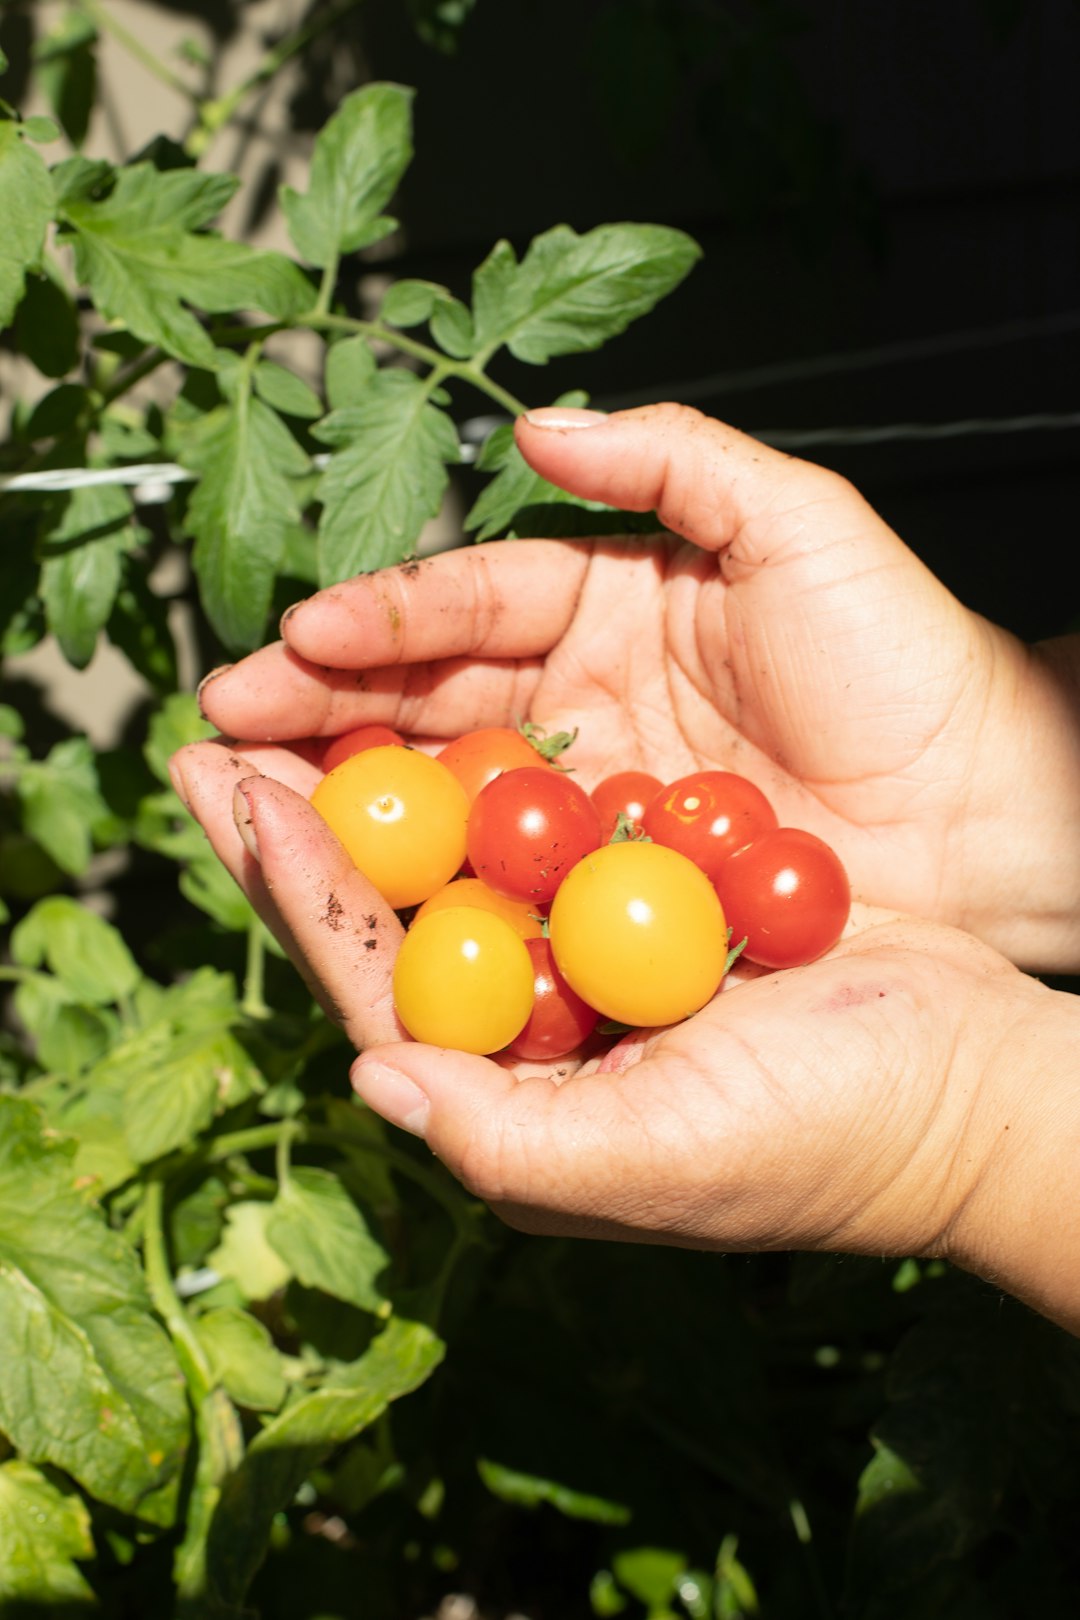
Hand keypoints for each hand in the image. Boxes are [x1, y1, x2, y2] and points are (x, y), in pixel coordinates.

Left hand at [164, 737, 1079, 1335]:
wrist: (966, 1079)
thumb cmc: (826, 1140)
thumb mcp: (654, 1160)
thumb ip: (501, 1138)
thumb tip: (371, 1079)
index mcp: (509, 1089)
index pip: (368, 976)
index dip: (293, 884)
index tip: (230, 788)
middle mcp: (532, 1020)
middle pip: (386, 905)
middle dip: (298, 819)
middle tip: (213, 736)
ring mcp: (588, 951)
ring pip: (455, 850)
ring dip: (378, 777)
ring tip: (300, 699)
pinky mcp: (649, 896)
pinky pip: (548, 819)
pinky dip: (491, 764)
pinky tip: (444, 708)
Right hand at [196, 404, 1079, 970]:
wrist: (985, 807)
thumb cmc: (906, 657)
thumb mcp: (798, 522)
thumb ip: (671, 457)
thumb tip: (532, 421)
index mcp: (607, 603)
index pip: (470, 604)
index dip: (383, 617)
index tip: (300, 632)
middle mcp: (579, 699)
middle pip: (426, 699)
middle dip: (321, 704)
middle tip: (225, 720)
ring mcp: (585, 797)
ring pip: (441, 786)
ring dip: (343, 791)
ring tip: (246, 792)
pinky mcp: (604, 885)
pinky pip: (499, 875)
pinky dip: (425, 877)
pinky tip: (352, 879)